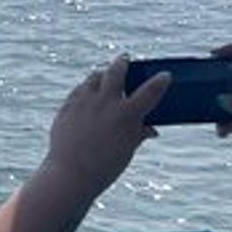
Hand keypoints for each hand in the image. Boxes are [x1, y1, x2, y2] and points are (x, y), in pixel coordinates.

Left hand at [43, 57, 165, 192]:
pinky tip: (87, 89)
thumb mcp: (128, 150)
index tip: (165, 75)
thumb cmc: (105, 166)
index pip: (150, 91)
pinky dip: (86, 88)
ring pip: (94, 78)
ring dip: (102, 74)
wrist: (71, 173)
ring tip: (105, 74)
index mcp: (127, 115)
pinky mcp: (67, 106)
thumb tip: (152, 129)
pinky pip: (78, 90)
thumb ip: (139, 134)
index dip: (160, 81)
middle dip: (122, 63)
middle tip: (125, 59)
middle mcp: (105, 103)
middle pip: (116, 72)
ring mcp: (84, 102)